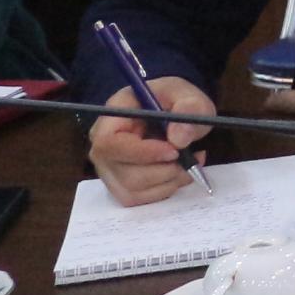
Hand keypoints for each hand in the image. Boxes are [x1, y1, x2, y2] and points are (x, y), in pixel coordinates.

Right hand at [87, 75, 214, 204]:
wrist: (172, 114)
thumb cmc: (174, 102)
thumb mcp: (189, 95)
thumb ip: (189, 108)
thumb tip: (179, 138)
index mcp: (112, 117)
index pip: (109, 143)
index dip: (141, 152)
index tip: (174, 151)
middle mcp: (102, 147)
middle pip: (123, 173)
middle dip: (163, 170)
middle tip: (191, 156)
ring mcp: (109, 169)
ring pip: (133, 190)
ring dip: (169, 180)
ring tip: (191, 161)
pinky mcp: (120, 185)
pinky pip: (140, 199)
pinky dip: (165, 189)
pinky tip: (180, 172)